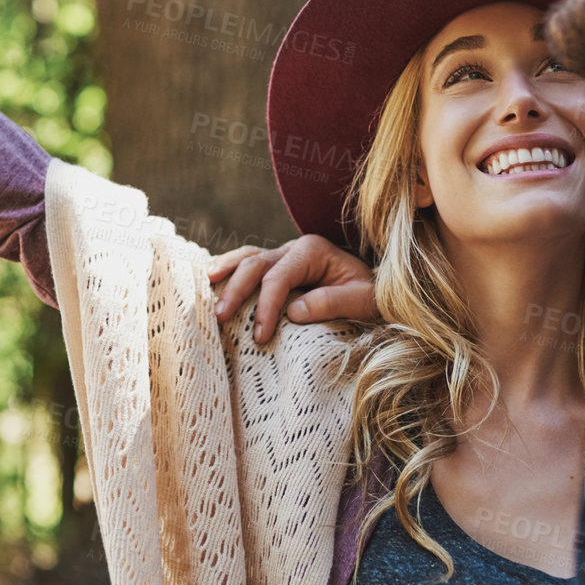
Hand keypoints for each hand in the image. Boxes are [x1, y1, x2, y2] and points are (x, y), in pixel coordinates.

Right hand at [208, 235, 377, 343]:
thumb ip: (332, 302)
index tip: (260, 336)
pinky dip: (229, 272)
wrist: (378, 290)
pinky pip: (248, 264)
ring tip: (205, 289)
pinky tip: (212, 282)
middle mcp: (294, 249)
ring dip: (225, 274)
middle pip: (255, 264)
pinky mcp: (278, 268)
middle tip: (220, 318)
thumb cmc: (372, 296)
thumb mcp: (364, 300)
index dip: (265, 306)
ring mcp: (284, 256)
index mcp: (313, 251)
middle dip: (235, 290)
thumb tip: (293, 312)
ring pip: (246, 257)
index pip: (278, 277)